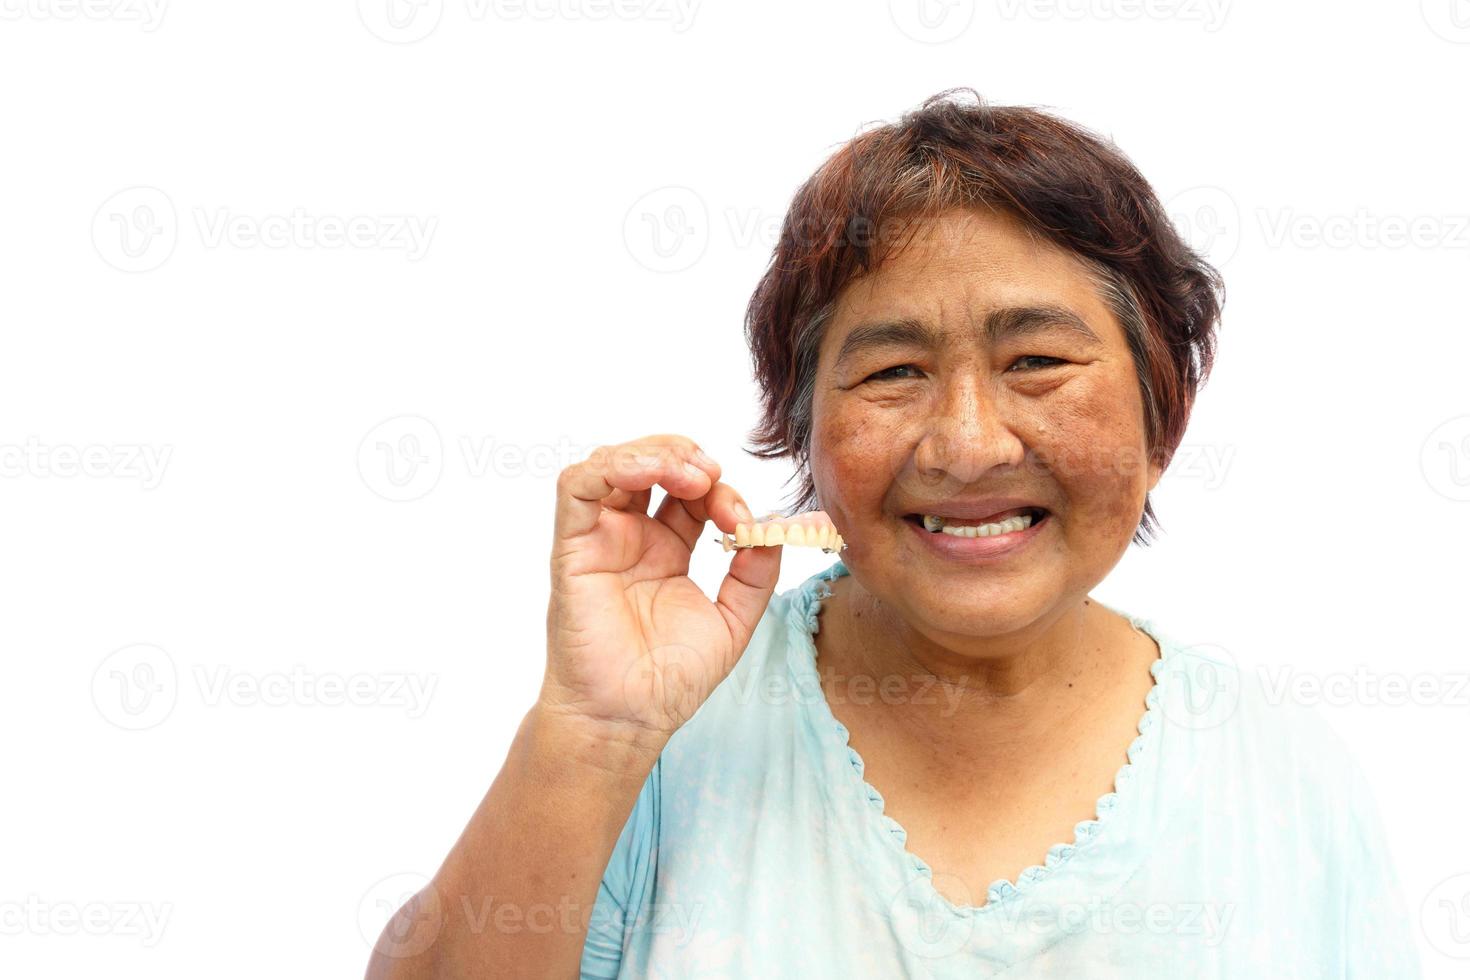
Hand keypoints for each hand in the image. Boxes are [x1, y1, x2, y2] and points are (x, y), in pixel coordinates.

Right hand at [541, 434, 783, 740]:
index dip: (720, 491)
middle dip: (687, 457)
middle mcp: (630, 538)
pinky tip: (651, 472)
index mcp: (666, 550)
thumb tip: (774, 529)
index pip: (691, 493)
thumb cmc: (670, 680)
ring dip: (656, 453)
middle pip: (652, 465)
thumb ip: (756, 574)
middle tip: (713, 477)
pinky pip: (577, 486)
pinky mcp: (572, 547)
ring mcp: (600, 540)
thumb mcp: (733, 620)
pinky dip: (612, 465)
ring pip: (613, 463)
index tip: (744, 522)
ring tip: (691, 472)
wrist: (628, 719)